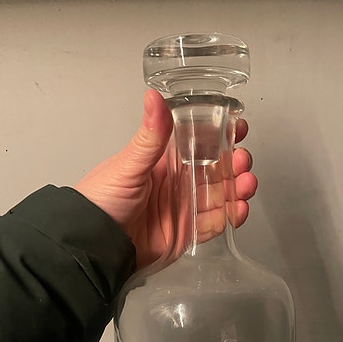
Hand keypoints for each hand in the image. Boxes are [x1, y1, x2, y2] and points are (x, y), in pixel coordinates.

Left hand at [75, 90, 256, 267]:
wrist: (95, 244)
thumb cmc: (103, 199)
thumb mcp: (128, 165)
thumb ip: (150, 137)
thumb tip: (154, 97)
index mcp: (164, 162)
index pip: (199, 144)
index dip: (220, 136)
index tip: (239, 127)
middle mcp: (177, 184)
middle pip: (215, 171)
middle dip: (235, 164)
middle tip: (242, 160)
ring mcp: (183, 209)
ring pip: (219, 196)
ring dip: (238, 188)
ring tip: (247, 183)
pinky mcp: (186, 234)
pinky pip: (213, 224)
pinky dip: (230, 216)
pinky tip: (240, 208)